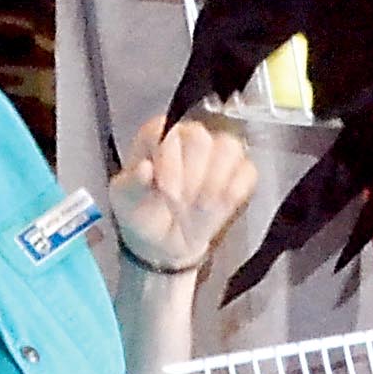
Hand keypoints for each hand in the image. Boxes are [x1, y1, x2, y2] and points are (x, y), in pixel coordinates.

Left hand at [107, 116, 259, 273]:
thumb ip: (132, 183)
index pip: (168, 130)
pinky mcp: (236, 175)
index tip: (164, 189)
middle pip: (200, 137)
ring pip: (229, 148)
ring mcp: (215, 155)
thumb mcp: (125, 200)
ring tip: (201, 205)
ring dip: (216, 180)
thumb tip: (144, 168)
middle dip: (192, 174)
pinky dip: (236, 188)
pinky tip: (222, 205)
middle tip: (180, 201)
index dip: (169, 159)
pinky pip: (247, 171)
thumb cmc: (140, 211)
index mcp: (157, 136)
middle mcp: (188, 137)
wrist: (161, 243)